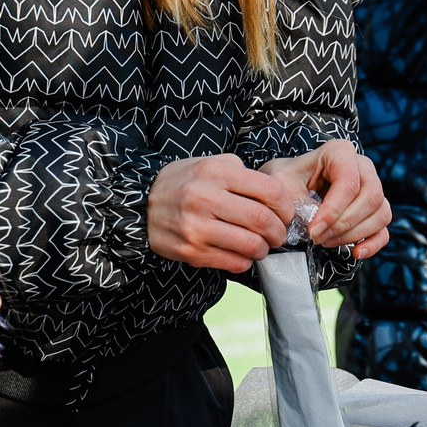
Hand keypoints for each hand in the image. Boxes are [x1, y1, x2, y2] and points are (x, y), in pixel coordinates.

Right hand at [147, 154, 294, 272]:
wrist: (141, 206)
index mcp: (214, 172)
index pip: (268, 190)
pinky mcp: (192, 252)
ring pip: (251, 245)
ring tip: (260, 245)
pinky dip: (246, 261)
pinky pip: (234, 263)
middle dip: (279, 232)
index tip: (285, 213)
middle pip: (262, 220)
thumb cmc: (181, 184)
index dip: (286, 206)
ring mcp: (197, 227)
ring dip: (263, 249)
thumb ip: (239, 171)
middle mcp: (205, 198)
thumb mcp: (207, 163)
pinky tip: (241, 253)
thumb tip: (272, 194)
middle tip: (278, 234)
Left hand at [262, 139, 391, 260]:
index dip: (333, 211)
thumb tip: (318, 225)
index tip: (313, 230)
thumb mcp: (282, 183)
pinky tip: (356, 252)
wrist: (290, 184)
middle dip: (344, 224)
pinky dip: (372, 243)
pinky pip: (384, 228)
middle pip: (371, 197)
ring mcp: (373, 187)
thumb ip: (299, 201)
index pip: (349, 183)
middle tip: (318, 237)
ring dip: (354, 234)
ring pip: (380, 213)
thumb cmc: (287, 179)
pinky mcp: (375, 209)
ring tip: (325, 241)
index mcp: (340, 152)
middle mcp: (363, 167)